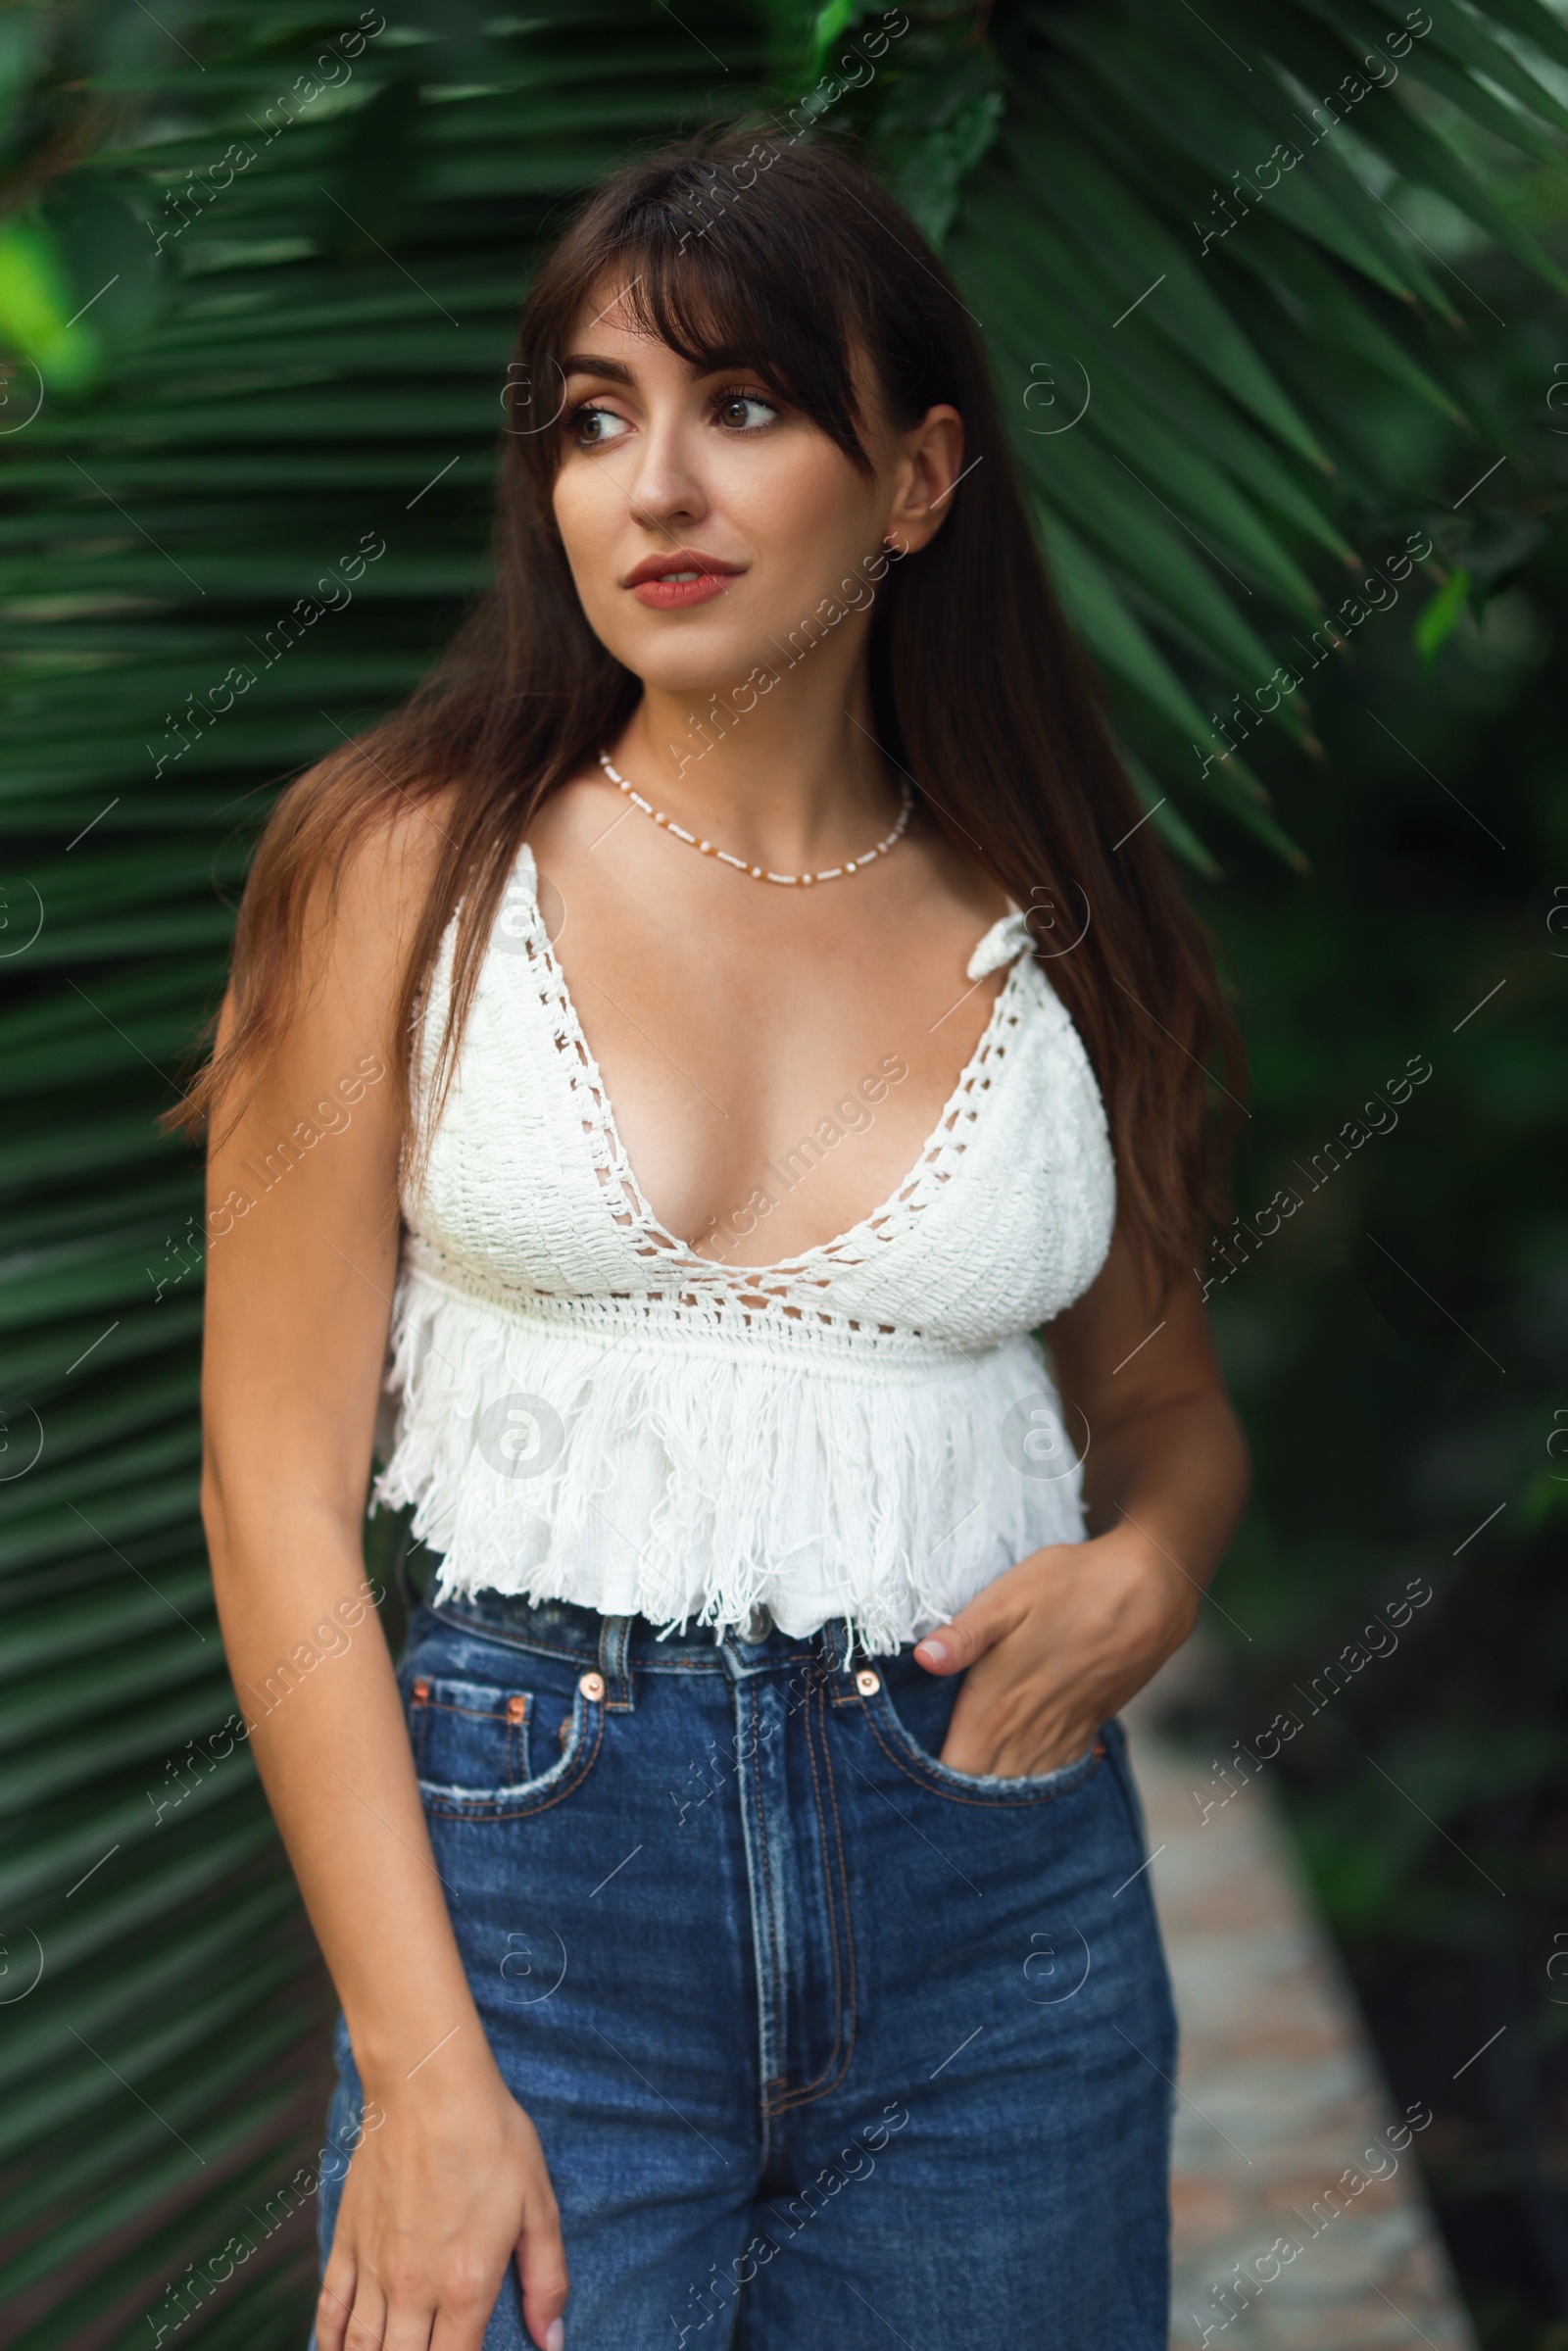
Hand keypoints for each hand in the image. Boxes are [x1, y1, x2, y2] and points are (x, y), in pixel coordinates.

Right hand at [317, 2053, 567, 2350]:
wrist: (428, 2085)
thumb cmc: (490, 2137)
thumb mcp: (539, 2204)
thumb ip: (547, 2278)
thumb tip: (552, 2339)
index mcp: (465, 2287)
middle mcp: (412, 2289)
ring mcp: (374, 2267)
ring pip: (360, 2348)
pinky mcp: (348, 2240)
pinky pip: (329, 2308)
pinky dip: (328, 2340)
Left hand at [913, 1526, 1197, 1777]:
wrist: (1149, 1589)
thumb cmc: (1071, 1585)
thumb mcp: (1008, 1596)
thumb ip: (964, 1635)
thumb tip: (922, 1660)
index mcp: (999, 1701)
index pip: (959, 1767)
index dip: (933, 1781)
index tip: (915, 1777)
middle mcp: (1030, 1728)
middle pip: (988, 1784)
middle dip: (960, 1792)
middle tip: (936, 1793)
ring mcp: (1063, 1730)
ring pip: (1022, 1782)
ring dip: (997, 1788)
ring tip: (972, 1789)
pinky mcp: (1089, 1724)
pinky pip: (1056, 1771)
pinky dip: (1034, 1779)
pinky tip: (1022, 1773)